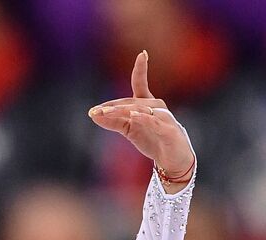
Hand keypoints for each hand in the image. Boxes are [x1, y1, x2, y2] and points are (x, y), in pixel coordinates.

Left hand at [88, 50, 195, 183]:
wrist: (172, 160)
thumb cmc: (152, 140)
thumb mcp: (129, 130)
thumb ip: (113, 122)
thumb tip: (93, 115)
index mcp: (147, 104)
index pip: (142, 84)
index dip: (141, 69)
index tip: (143, 54)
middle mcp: (157, 106)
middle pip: (133, 101)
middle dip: (113, 106)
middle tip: (95, 111)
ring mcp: (164, 117)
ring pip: (142, 109)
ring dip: (123, 111)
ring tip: (107, 113)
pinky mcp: (169, 130)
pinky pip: (155, 121)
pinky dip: (144, 118)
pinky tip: (133, 116)